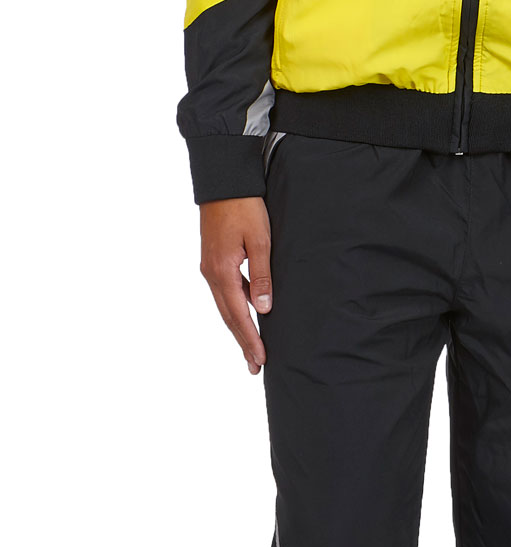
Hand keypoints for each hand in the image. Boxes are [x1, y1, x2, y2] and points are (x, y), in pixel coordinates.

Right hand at [199, 197, 272, 374]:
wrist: (223, 180)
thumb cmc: (245, 206)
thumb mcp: (260, 240)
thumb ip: (262, 276)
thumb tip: (263, 310)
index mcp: (222, 272)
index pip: (238, 315)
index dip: (249, 340)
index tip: (259, 360)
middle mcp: (211, 274)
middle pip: (228, 316)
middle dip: (242, 342)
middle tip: (254, 366)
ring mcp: (209, 267)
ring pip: (225, 305)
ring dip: (239, 327)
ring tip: (252, 348)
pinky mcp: (213, 260)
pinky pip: (225, 291)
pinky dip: (235, 308)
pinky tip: (248, 313)